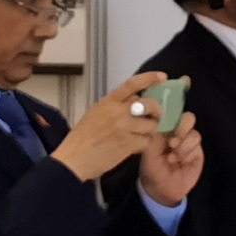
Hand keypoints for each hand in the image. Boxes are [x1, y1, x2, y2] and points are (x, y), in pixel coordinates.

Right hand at [54, 73, 172, 184]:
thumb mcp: (96, 114)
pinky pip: (146, 142)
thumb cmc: (82, 139)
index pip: (132, 84)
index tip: (162, 77)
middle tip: (155, 118)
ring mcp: (124, 127)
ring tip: (139, 137)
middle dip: (157, 111)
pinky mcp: (128, 144)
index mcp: (108, 101)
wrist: (73, 159)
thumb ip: (114, 107)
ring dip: (149, 132)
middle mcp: (117, 111)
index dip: (150, 78)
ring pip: (151, 125)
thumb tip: (134, 104)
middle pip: (149, 104)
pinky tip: (133, 148)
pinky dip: (143, 146)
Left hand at [138, 122, 204, 206]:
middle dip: (182, 127)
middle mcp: (179, 133)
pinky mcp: (197, 153)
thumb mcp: (149, 151)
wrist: (161, 189)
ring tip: (173, 156)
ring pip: (194, 132)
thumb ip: (156, 135)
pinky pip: (197, 145)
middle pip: (188, 118)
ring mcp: (189, 143)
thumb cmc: (152, 169)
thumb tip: (161, 120)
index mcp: (166, 129)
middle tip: (173, 141)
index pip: (173, 114)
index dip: (171, 116)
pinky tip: (179, 160)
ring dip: (183, 144)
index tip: (165, 124)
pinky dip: (188, 151)